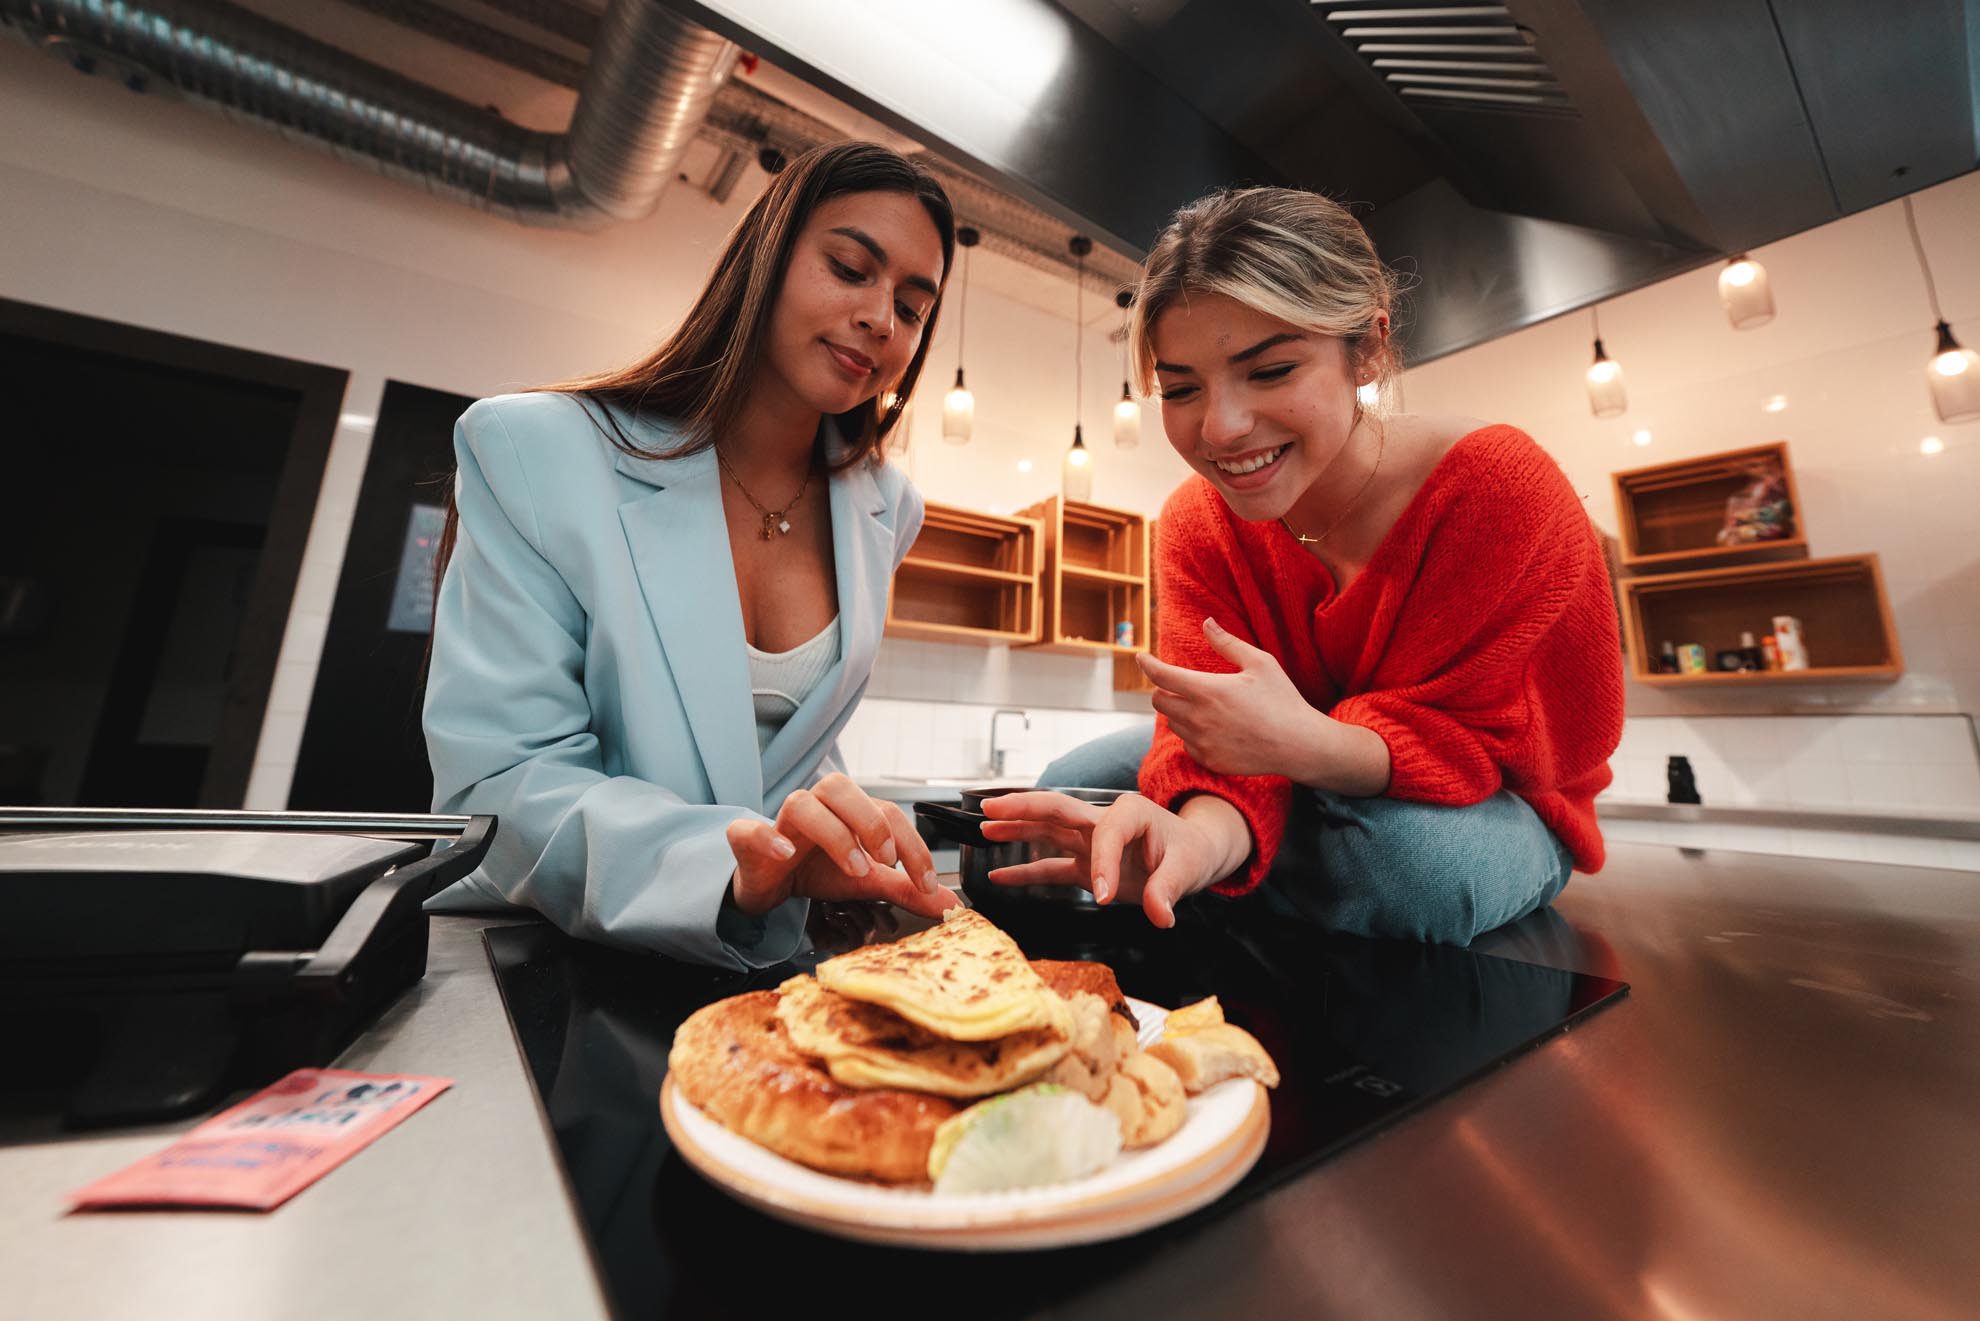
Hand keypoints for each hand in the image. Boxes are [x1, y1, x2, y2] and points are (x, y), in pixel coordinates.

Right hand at [726, 773, 956, 918]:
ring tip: (855, 869)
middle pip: (842, 788)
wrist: (771, 886)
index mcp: (849, 810)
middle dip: (872, 822)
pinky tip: (787, 855)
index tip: (928, 884)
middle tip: (888, 861)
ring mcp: (780, 821)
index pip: (888, 812)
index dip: (913, 846)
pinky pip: (750, 829)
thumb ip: (905, 888)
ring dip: (834, 833)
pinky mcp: (748, 840)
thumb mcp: (867, 882)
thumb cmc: (819, 872)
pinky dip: (768, 838)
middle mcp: (817, 805)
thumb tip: (949, 903)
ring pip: (802, 803)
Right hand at [976, 791, 1249, 928]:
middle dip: (1024, 808)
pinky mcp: (1086, 864)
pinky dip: (1026, 871)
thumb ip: (1169, 890)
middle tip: (991, 809)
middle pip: (1057, 809)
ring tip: (983, 831)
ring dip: (1016, 830)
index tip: (1104, 898)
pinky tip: (999, 876)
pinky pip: (1051, 866)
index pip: (1106, 834)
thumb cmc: (1191, 852)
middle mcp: (1103, 822)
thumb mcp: (1188, 868)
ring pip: (1047, 832)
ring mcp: (1091, 842)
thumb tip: (1160, 916)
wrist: (1194, 853)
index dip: (1102, 865)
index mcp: (1130, 814)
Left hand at [1135, 617, 1327, 778]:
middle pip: (1159, 701)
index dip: (1147, 664)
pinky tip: (1214, 729)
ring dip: (1179, 712)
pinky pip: (1187, 745)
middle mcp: (1198, 718)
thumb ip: (1228, 643)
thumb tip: (1207, 622)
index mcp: (1208, 690)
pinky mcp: (1209, 761)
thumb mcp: (1260, 663)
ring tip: (1206, 707)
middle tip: (1180, 684)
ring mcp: (1202, 743)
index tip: (1141, 657)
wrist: (1299, 745)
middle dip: (1163, 689)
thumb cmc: (1282, 700)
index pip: (1161, 676)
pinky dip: (1192, 735)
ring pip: (1172, 723)